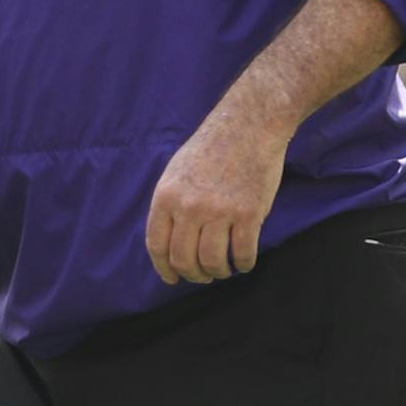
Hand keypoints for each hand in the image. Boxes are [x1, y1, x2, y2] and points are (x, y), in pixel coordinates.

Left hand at [145, 104, 290, 284]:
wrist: (247, 127)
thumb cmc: (211, 148)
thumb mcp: (175, 172)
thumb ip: (170, 204)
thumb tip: (167, 240)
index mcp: (166, 197)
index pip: (157, 245)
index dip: (164, 268)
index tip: (171, 278)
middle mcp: (188, 207)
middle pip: (183, 259)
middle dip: (193, 275)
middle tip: (203, 276)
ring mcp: (219, 212)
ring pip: (212, 262)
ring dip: (218, 272)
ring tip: (223, 270)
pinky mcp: (248, 214)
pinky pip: (242, 253)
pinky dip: (243, 265)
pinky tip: (243, 263)